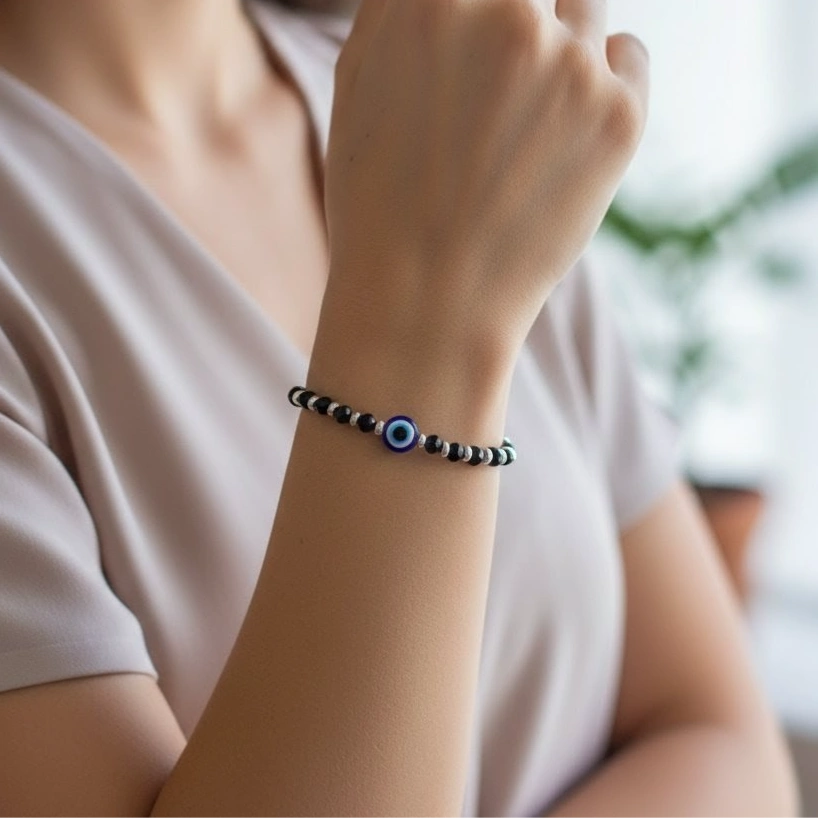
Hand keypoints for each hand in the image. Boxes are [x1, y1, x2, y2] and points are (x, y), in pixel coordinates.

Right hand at [323, 0, 648, 366]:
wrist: (426, 302)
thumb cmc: (379, 201)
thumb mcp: (358, 82)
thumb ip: (403, 6)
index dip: (477, 10)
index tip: (480, 47)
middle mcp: (508, 13)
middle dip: (514, 25)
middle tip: (496, 93)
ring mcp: (571, 65)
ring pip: (582, 12)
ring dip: (559, 50)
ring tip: (521, 128)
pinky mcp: (620, 116)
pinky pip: (627, 56)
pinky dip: (605, 83)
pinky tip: (565, 137)